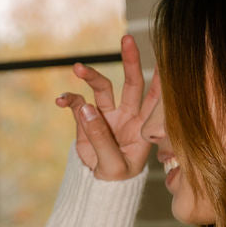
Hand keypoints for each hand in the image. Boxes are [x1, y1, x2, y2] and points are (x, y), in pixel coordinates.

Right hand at [55, 34, 159, 181]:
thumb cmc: (116, 181)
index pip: (155, 101)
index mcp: (142, 128)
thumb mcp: (112, 166)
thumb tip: (86, 107)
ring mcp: (107, 115)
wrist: (98, 188)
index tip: (165, 59)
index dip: (161, 81)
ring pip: (102, 87)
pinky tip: (60, 101)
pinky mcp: (87, 119)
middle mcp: (128, 116)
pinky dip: (69, 99)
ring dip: (90, 76)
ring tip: (77, 69)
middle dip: (130, 60)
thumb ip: (100, 138)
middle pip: (131, 83)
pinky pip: (78, 102)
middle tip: (127, 38)